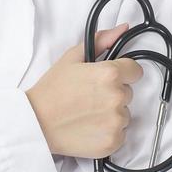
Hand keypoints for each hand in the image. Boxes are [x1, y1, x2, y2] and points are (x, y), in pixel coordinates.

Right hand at [25, 22, 143, 159]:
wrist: (35, 123)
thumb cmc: (51, 90)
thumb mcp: (72, 58)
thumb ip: (101, 41)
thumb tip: (122, 29)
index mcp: (109, 74)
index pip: (135, 71)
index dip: (122, 73)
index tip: (107, 80)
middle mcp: (116, 97)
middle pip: (128, 93)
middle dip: (113, 93)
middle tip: (89, 97)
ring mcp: (115, 121)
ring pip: (124, 114)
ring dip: (111, 114)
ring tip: (87, 114)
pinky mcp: (112, 142)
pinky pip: (120, 134)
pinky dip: (108, 132)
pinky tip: (89, 128)